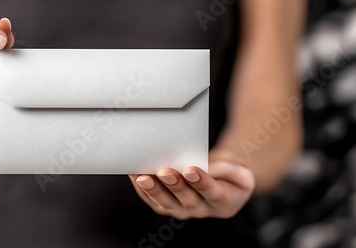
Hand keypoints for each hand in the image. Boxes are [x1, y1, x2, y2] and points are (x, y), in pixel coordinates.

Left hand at [129, 150, 254, 219]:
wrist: (221, 181)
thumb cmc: (230, 173)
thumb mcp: (239, 169)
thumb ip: (226, 168)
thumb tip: (206, 165)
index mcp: (224, 202)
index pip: (213, 193)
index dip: (202, 182)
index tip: (191, 170)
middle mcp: (202, 210)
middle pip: (187, 200)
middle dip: (175, 185)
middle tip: (165, 172)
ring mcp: (182, 209)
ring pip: (166, 203)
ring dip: (153, 189)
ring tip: (143, 176)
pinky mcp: (166, 206)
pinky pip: (152, 199)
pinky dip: (142, 188)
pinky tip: (135, 175)